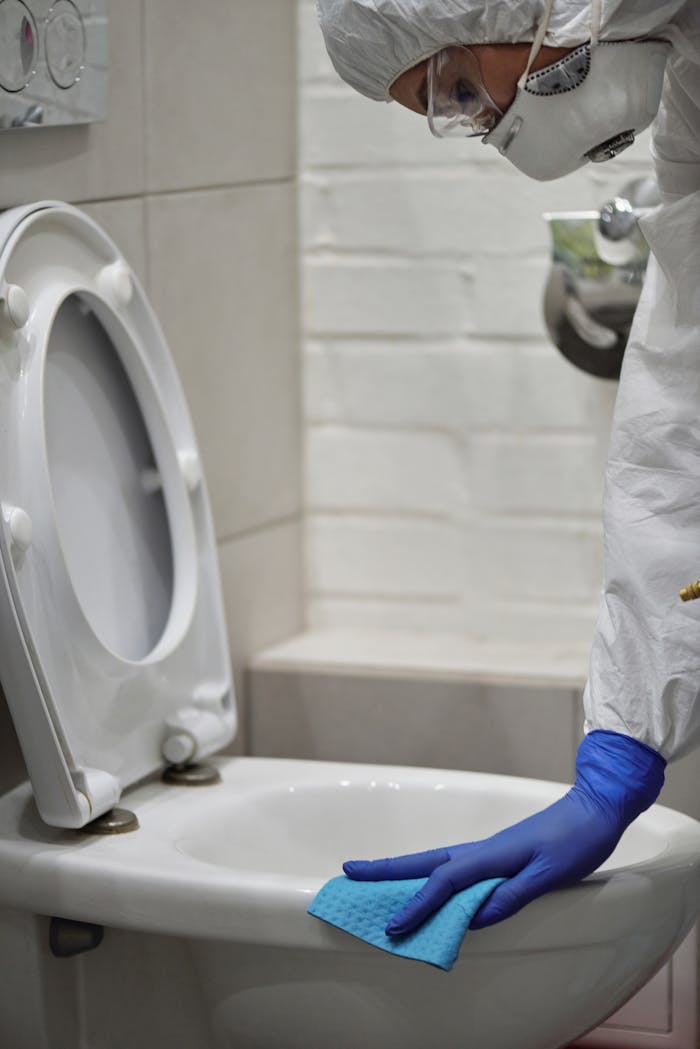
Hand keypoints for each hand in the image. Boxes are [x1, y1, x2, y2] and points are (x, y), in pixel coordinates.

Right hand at [344, 730, 664, 932]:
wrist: (594, 808)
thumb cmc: (576, 840)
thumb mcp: (550, 873)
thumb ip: (512, 894)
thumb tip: (474, 916)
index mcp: (491, 855)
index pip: (444, 883)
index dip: (418, 906)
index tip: (393, 927)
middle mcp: (481, 850)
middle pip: (423, 862)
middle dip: (385, 870)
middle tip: (347, 872)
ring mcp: (486, 851)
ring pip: (433, 862)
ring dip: (401, 872)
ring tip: (371, 878)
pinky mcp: (494, 855)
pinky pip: (451, 868)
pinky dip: (428, 876)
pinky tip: (424, 885)